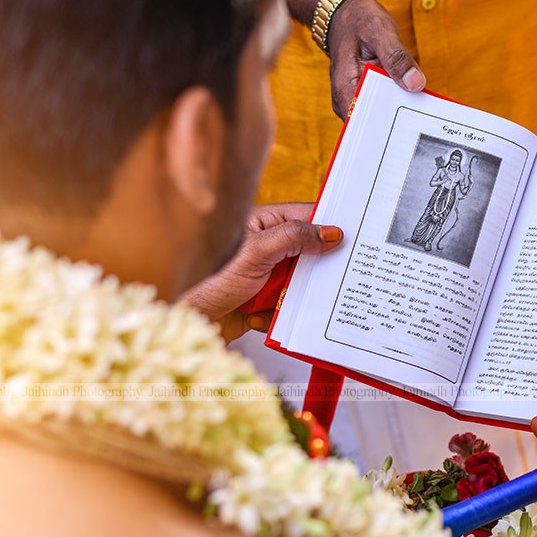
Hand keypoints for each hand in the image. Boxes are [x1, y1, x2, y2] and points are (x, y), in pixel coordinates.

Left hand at [179, 203, 342, 340]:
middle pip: (308, 255)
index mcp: (264, 226)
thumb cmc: (207, 279)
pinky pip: (286, 309)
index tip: (357, 235)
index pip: (306, 218)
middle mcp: (266, 250)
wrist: (180, 319)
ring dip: (300, 297)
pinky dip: (282, 316)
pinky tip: (263, 317)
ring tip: (297, 301)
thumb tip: (331, 232)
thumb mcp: (256, 252)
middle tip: (341, 275)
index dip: (331, 226)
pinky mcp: (260, 304)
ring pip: (300, 285)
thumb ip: (294, 238)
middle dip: (320, 268)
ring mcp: (264, 278)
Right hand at [326, 0, 425, 118]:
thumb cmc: (359, 21)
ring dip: (399, 109)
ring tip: (420, 109)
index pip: (362, 122)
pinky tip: (412, 95)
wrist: (348, 14)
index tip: (407, 126)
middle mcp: (346, 98)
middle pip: (373, 122)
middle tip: (421, 119)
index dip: (385, 127)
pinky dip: (398, 99)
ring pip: (380, 114)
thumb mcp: (380, 32)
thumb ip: (397, 58)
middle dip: (397, 120)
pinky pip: (384, 102)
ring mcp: (357, 96)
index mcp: (345, 87)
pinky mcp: (368, 92)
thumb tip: (416, 84)